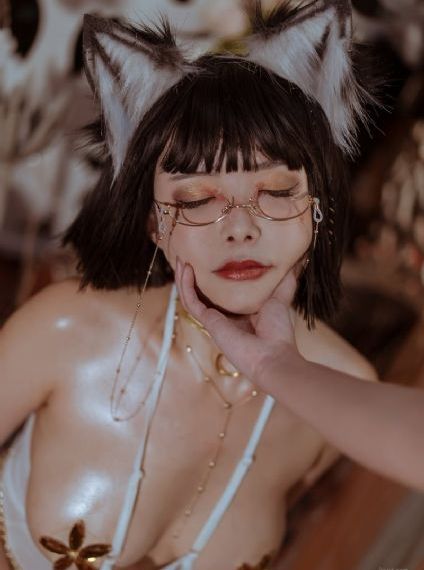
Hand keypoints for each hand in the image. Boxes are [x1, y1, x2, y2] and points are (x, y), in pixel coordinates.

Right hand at [175, 258, 301, 388]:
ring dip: (183, 278)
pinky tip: (186, 269)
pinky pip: (192, 302)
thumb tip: (292, 263)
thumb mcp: (280, 299)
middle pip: (201, 293)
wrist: (273, 355)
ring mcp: (214, 320)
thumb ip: (283, 283)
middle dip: (191, 275)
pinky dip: (186, 286)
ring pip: (191, 297)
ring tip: (180, 258)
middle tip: (186, 255)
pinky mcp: (209, 322)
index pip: (219, 292)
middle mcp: (223, 316)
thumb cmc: (278, 333)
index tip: (206, 257)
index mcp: (239, 313)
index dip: (210, 276)